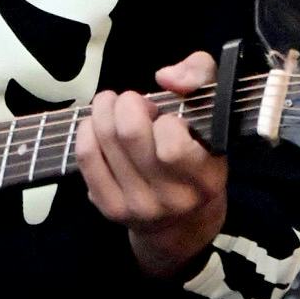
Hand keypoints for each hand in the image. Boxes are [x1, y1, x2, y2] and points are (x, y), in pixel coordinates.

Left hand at [75, 51, 227, 276]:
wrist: (183, 221)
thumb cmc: (199, 155)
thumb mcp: (214, 114)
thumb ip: (201, 77)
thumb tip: (166, 77)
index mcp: (205, 179)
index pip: (173, 146)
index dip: (166, 120)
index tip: (169, 117)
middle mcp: (172, 199)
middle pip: (130, 134)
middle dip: (127, 104)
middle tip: (134, 102)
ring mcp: (138, 206)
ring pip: (104, 141)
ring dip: (104, 110)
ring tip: (114, 106)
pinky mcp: (110, 208)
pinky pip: (86, 157)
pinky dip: (87, 130)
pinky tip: (97, 124)